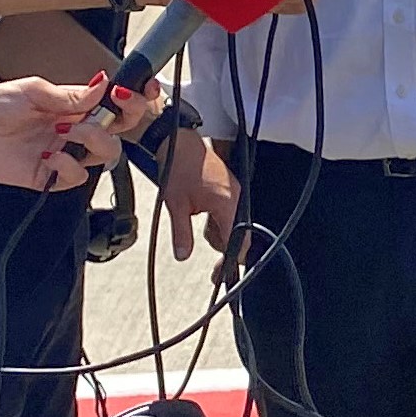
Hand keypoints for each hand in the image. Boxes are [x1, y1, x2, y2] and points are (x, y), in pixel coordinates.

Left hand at [0, 77, 117, 189]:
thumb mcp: (32, 90)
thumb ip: (71, 94)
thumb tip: (102, 85)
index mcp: (72, 107)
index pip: (114, 106)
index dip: (130, 102)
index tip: (124, 95)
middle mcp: (72, 130)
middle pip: (118, 132)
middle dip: (119, 122)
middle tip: (97, 117)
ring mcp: (63, 153)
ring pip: (104, 155)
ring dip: (93, 141)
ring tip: (68, 132)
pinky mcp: (47, 175)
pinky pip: (75, 177)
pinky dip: (69, 166)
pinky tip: (50, 154)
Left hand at [158, 134, 239, 259]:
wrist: (180, 143)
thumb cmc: (179, 170)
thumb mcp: (176, 206)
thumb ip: (182, 234)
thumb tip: (183, 256)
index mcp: (228, 204)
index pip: (239, 240)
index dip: (232, 259)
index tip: (222, 273)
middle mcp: (237, 199)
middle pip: (238, 234)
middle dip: (222, 246)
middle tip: (208, 263)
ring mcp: (234, 193)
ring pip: (233, 224)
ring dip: (217, 232)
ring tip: (192, 220)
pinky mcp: (229, 188)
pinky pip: (228, 212)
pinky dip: (216, 220)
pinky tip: (198, 212)